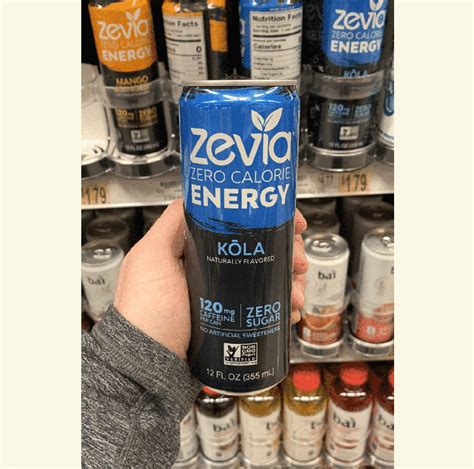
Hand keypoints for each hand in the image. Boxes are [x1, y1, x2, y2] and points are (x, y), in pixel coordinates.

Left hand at [115, 199, 307, 360]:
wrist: (147, 368)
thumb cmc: (145, 314)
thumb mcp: (151, 258)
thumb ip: (169, 225)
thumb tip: (193, 197)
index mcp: (194, 253)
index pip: (238, 227)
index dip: (268, 221)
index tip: (291, 223)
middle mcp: (211, 272)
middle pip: (258, 250)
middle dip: (286, 252)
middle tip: (299, 261)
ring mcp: (223, 297)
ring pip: (266, 278)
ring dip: (288, 278)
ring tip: (295, 290)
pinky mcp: (232, 320)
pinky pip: (263, 305)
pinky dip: (280, 302)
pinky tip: (289, 307)